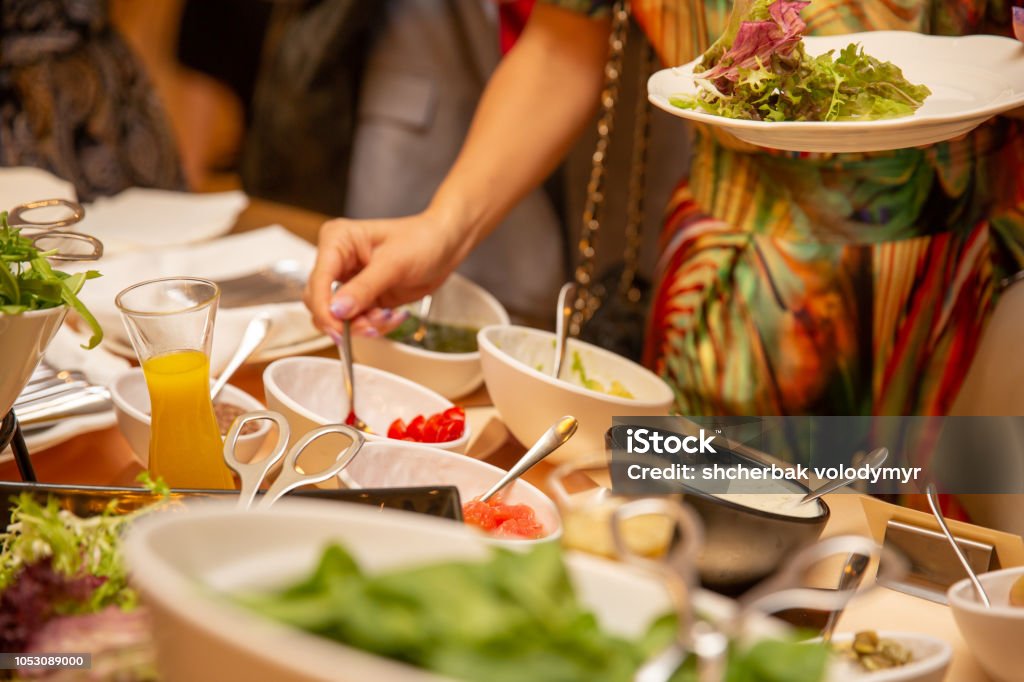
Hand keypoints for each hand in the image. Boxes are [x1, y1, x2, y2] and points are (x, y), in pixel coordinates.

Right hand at [304, 210, 464, 337]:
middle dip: (346, 321)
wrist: (445, 246)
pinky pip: (357, 321)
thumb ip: (364, 288)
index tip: (338, 330)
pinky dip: (374, 325)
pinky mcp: (362, 297)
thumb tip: (336, 311)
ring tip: (389, 317)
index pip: (317, 280)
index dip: (325, 309)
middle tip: (372, 327)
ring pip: (339, 317)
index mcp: (337, 240)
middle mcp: (337, 261)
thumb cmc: (423, 240)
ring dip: (364, 325)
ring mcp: (349, 281)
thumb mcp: (394, 263)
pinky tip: (394, 315)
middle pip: (321, 303)